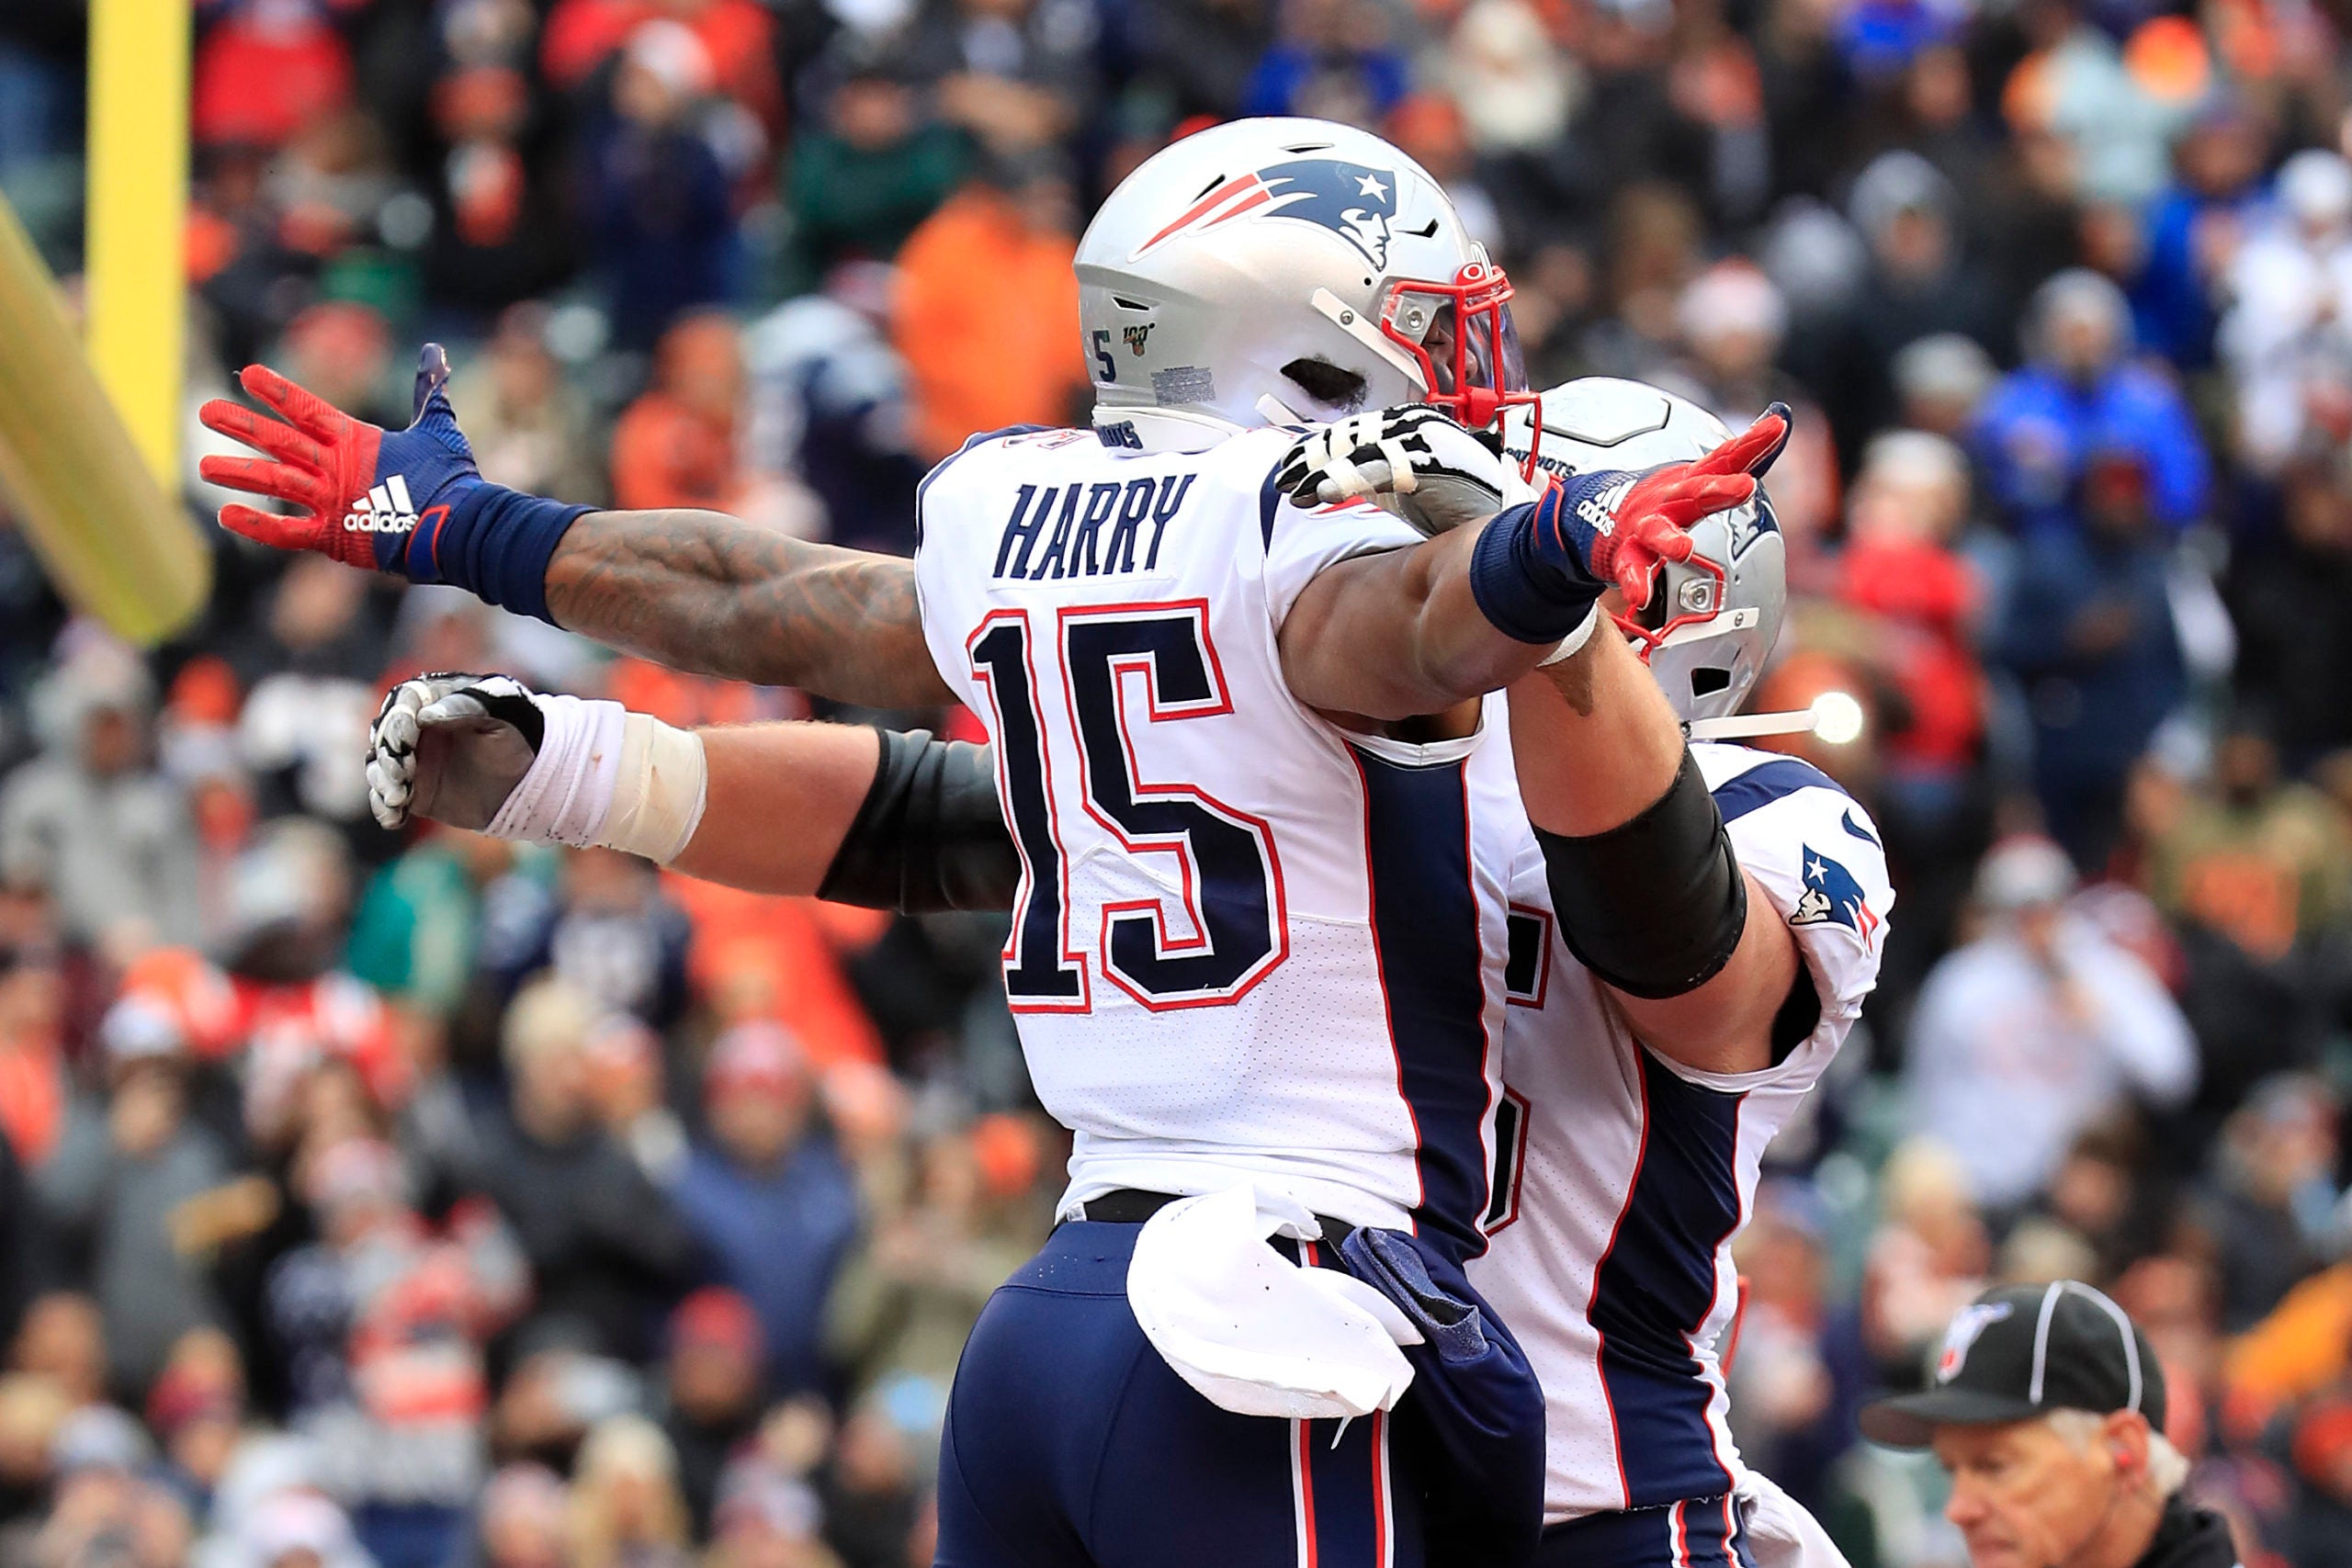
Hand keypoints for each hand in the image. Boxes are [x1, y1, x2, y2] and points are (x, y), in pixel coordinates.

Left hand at [198, 344, 482, 573]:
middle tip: (205, 411)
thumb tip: (434, 351)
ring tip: (204, 468)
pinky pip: (287, 532)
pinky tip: (227, 516)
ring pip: (274, 481)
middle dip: (241, 424)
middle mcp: (335, 467)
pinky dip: (258, 526)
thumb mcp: (438, 428)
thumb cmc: (451, 478)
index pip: (307, 408)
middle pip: (279, 440)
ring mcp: (331, 501)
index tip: (248, 375)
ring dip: (238, 472)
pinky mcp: (334, 537)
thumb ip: (429, 390)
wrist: (460, 526)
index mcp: (356, 440)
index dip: (276, 390)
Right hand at [368, 672, 547, 830]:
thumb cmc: (517, 734)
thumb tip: (425, 716)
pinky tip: (394, 820)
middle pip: (384, 736)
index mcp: (433, 700)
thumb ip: (466, 708)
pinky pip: (388, 799)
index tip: (406, 742)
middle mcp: (414, 729)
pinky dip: (385, 809)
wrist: (531, 776)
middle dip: (388, 755)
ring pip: (380, 767)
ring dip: (383, 782)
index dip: (399, 723)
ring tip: (399, 798)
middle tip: (402, 773)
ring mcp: (410, 761)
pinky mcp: (413, 792)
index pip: (403, 705)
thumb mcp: (500, 714)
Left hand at [1276, 406, 1539, 535]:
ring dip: (1320, 471)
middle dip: (1311, 459)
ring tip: (1291, 491)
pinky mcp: (1432, 463)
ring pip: (1358, 449)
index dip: (1318, 450)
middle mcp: (1416, 429)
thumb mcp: (1412, 489)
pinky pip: (1379, 470)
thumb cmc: (1464, 507)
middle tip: (1281, 482)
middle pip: (1350, 436)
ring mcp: (1424, 443)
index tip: (1289, 470)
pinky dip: (1347, 482)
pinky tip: (1321, 496)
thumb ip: (1380, 479)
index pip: (1354, 432)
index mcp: (1410, 430)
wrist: (1512, 527)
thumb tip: (1334, 483)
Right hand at [1556, 404, 1791, 608]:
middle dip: (1719, 489)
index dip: (1752, 443)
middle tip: (1745, 487)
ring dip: (1669, 541)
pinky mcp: (1627, 555)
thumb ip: (1746, 453)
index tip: (1776, 428)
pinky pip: (1631, 570)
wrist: (1604, 516)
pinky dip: (1636, 582)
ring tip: (1683, 550)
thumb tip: (1783, 417)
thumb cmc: (1667, 499)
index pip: (1726, 458)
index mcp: (1693, 480)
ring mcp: (1647, 526)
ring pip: (1658, 533)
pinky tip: (1641, 596)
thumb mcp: (1705, 474)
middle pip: (1696, 491)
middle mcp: (1671, 500)